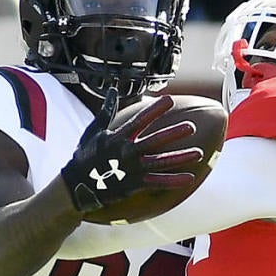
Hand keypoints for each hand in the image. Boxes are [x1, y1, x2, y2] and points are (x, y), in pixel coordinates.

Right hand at [59, 89, 203, 213]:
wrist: (77, 185)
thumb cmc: (86, 155)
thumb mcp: (94, 130)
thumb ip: (107, 111)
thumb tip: (112, 90)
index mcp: (118, 137)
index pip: (140, 120)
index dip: (155, 110)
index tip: (169, 100)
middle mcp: (127, 152)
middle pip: (155, 141)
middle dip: (173, 134)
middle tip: (191, 126)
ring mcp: (132, 169)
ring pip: (160, 162)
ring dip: (180, 158)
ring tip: (198, 153)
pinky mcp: (135, 184)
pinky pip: (157, 183)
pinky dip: (173, 181)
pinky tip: (189, 178)